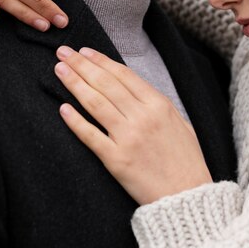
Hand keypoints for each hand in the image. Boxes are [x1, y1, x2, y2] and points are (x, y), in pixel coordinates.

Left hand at [55, 46, 212, 204]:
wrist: (188, 196)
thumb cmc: (186, 159)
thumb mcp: (179, 122)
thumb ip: (157, 104)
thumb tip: (132, 89)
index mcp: (159, 104)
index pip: (123, 75)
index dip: (101, 60)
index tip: (84, 52)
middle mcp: (143, 117)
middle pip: (105, 84)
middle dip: (82, 65)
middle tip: (63, 52)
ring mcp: (129, 138)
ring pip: (95, 103)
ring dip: (75, 84)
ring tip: (59, 70)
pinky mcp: (117, 160)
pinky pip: (91, 136)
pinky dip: (75, 121)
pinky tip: (63, 108)